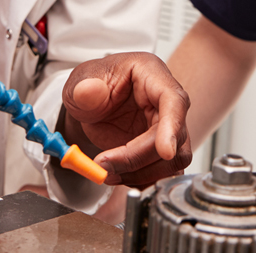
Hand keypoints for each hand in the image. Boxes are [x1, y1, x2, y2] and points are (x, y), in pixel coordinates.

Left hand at [61, 52, 191, 186]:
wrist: (90, 101)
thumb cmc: (92, 84)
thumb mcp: (79, 82)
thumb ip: (84, 89)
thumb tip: (88, 92)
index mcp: (151, 74)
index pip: (174, 100)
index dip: (172, 126)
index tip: (165, 152)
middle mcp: (166, 100)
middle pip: (175, 137)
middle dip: (139, 158)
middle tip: (105, 165)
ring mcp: (167, 126)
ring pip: (174, 159)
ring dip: (142, 174)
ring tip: (108, 172)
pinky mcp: (161, 148)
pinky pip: (164, 171)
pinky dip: (143, 181)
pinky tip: (120, 177)